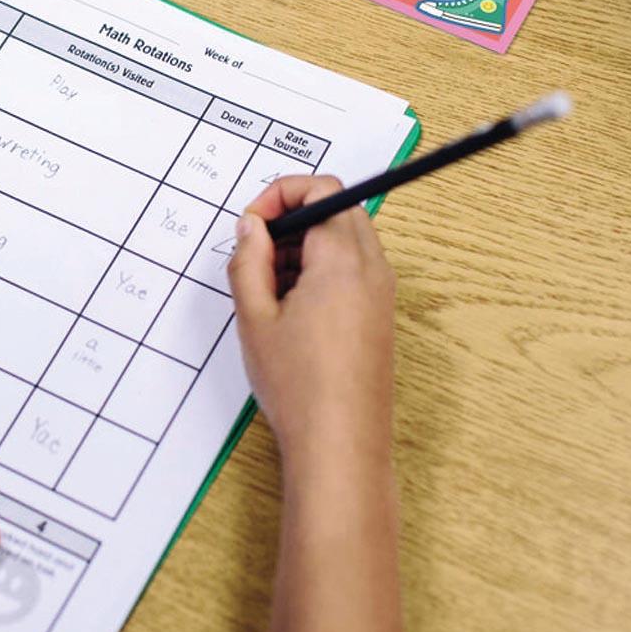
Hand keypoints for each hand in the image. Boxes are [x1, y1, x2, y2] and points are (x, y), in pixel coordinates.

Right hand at [228, 176, 395, 479]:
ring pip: (342, 239)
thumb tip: (251, 226)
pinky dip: (319, 271)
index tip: (252, 225)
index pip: (321, 188)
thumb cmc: (299, 386)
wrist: (340, 443)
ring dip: (303, 248)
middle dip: (290, 220)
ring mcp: (381, 292)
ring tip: (269, 291)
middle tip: (256, 256)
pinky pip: (351, 269)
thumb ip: (248, 259)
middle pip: (335, 209)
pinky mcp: (379, 314)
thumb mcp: (254, 316)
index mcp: (343, 259)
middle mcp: (373, 268)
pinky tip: (290, 312)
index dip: (279, 195)